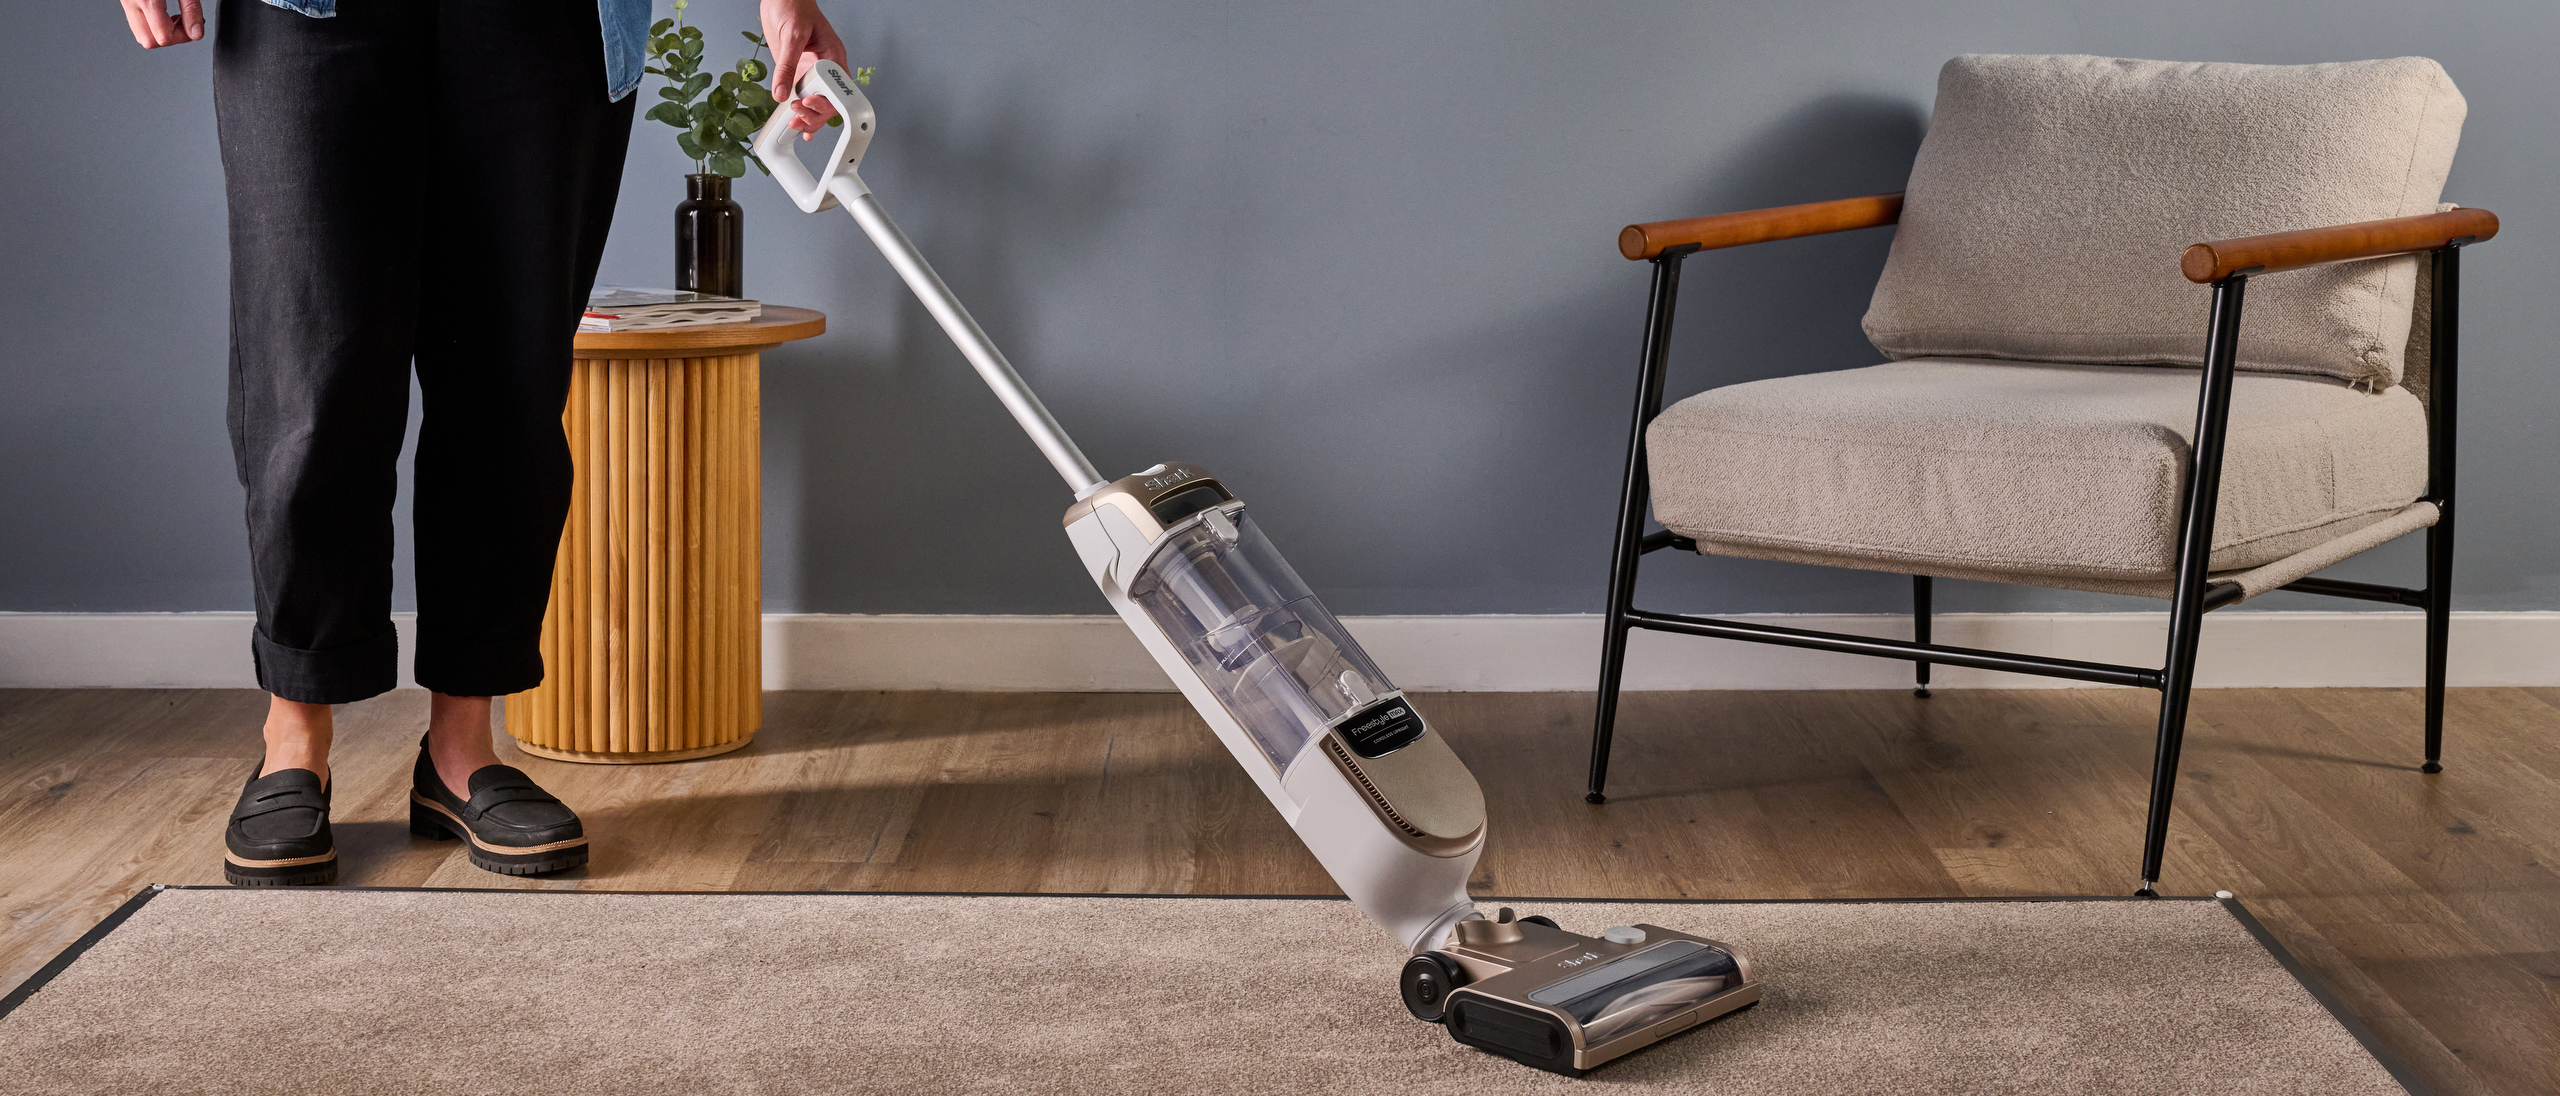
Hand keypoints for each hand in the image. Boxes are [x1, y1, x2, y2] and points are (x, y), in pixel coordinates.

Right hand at [120, 0, 203, 47]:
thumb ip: (191, 9)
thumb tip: (196, 34)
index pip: (163, 37)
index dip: (184, 37)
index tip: (195, 27)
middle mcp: (131, 2)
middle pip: (148, 41)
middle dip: (171, 38)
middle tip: (185, 25)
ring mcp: (125, 1)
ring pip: (140, 34)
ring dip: (160, 34)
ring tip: (175, 17)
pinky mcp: (125, 0)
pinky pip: (136, 23)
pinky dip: (152, 25)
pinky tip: (164, 13)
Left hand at [759, 0, 846, 140]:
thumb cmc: (794, 7)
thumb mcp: (791, 36)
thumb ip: (786, 66)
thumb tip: (781, 92)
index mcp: (833, 58)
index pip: (838, 90)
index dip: (826, 101)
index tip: (809, 103)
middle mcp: (825, 70)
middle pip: (829, 103)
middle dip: (815, 114)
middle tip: (797, 113)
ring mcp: (811, 74)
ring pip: (817, 105)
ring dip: (808, 118)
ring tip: (794, 123)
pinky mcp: (797, 75)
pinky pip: (801, 99)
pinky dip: (801, 115)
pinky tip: (799, 126)